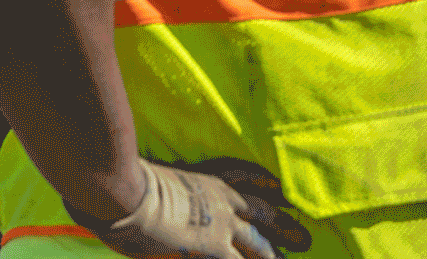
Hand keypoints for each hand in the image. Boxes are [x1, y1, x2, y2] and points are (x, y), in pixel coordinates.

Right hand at [81, 156, 307, 258]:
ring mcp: (219, 223)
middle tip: (305, 237)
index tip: (278, 186)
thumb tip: (138, 190)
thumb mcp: (144, 174)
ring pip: (260, 243)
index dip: (264, 182)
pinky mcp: (212, 248)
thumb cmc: (121, 177)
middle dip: (285, 224)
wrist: (122, 190)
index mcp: (205, 176)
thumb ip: (153, 185)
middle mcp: (219, 198)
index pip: (244, 175)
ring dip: (278, 254)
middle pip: (263, 210)